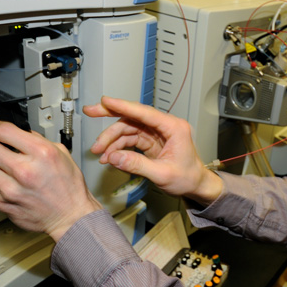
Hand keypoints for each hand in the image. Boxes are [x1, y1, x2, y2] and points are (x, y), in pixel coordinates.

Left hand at [0, 120, 102, 241]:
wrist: (70, 216)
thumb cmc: (69, 188)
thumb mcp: (63, 154)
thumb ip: (40, 141)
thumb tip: (22, 133)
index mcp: (41, 153)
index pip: (4, 132)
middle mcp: (25, 170)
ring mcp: (11, 188)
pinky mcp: (3, 203)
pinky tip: (2, 176)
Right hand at [84, 96, 222, 206]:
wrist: (196, 185)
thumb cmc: (188, 177)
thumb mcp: (162, 174)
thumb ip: (137, 165)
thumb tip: (114, 157)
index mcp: (174, 128)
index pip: (144, 112)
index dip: (123, 106)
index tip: (105, 101)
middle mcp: (164, 126)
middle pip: (133, 116)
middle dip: (110, 116)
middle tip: (90, 112)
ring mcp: (156, 133)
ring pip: (128, 128)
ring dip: (111, 139)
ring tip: (99, 152)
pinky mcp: (150, 141)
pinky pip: (130, 139)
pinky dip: (118, 147)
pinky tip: (109, 156)